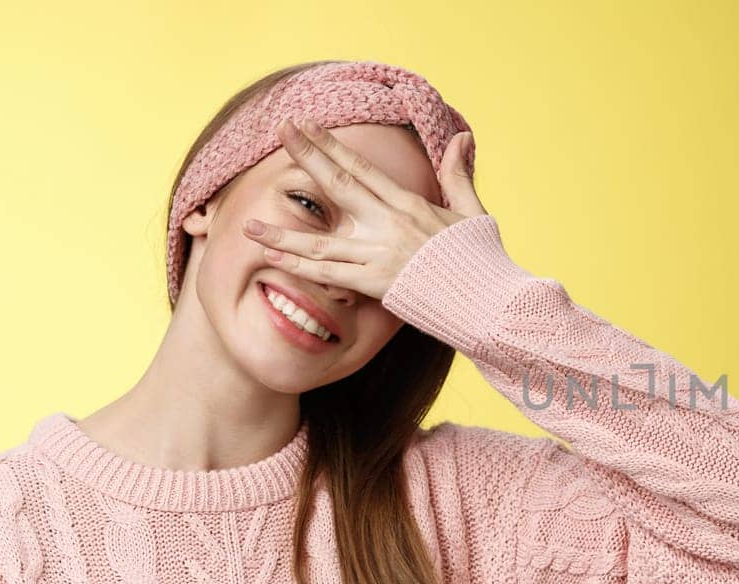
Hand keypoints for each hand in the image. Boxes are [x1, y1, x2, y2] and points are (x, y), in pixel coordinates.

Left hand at [239, 117, 487, 300]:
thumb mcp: (472, 212)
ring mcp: (380, 256)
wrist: (489, 303)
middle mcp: (390, 226)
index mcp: (410, 205)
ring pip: (320, 243)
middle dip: (306, 156)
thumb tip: (463, 138)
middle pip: (338, 186)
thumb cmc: (482, 260)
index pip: (361, 168)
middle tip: (280, 131)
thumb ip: (458, 175)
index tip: (306, 125)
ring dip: (281, 234)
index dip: (331, 145)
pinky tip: (274, 260)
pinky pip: (329, 276)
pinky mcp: (376, 286)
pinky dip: (299, 267)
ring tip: (249, 225)